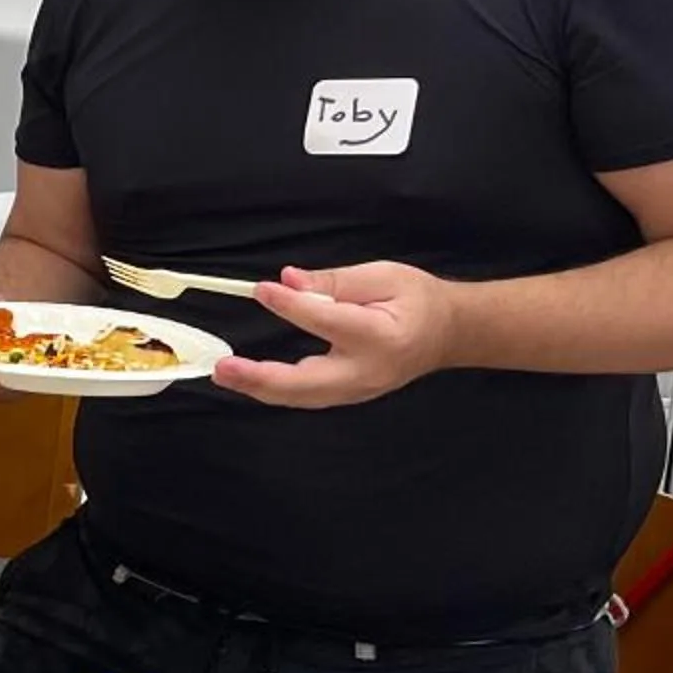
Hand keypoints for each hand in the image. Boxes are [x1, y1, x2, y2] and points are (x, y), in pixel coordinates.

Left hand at [215, 261, 455, 408]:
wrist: (447, 333)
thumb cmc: (417, 300)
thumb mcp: (384, 275)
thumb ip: (336, 280)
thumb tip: (289, 280)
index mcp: (382, 335)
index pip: (328, 322)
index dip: (293, 307)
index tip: (263, 290)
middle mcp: (368, 371)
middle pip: (307, 382)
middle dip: (260, 377)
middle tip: (224, 367)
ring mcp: (359, 390)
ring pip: (302, 397)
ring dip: (260, 388)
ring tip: (226, 374)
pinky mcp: (348, 395)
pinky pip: (306, 397)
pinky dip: (276, 390)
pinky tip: (249, 380)